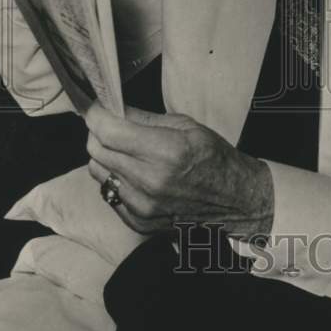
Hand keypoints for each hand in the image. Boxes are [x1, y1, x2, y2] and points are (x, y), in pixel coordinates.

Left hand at [85, 103, 273, 239]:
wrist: (234, 201)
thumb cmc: (214, 158)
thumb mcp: (186, 126)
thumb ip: (144, 118)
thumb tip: (112, 109)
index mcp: (166, 152)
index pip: (109, 132)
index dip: (96, 115)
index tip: (96, 107)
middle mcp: (150, 182)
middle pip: (97, 151)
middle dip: (99, 133)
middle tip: (111, 125)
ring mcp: (142, 206)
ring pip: (98, 173)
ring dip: (105, 157)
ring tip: (126, 151)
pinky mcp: (138, 222)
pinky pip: (108, 193)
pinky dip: (115, 180)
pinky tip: (135, 174)